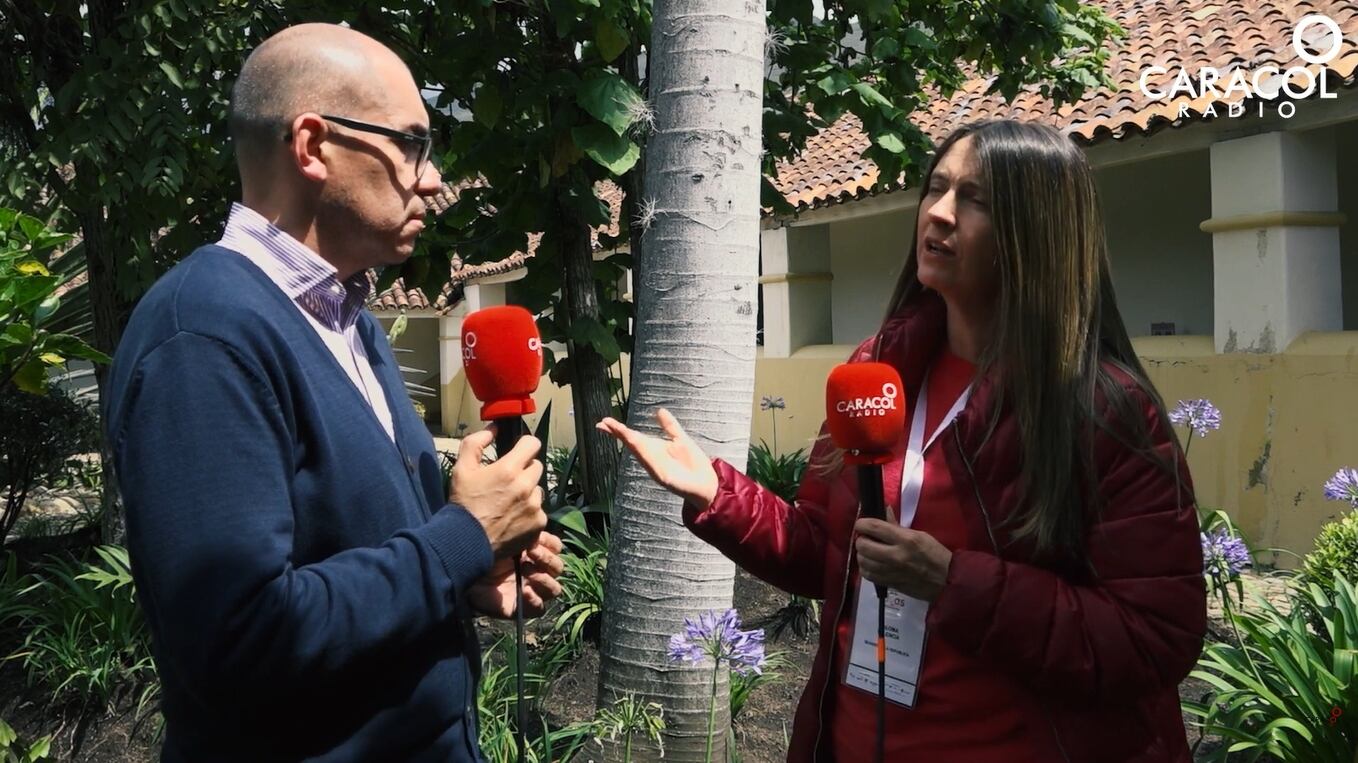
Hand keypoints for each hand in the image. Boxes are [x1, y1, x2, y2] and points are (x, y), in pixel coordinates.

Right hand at [450, 428, 545, 559]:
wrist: (466, 542)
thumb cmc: (463, 504)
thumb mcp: (461, 469)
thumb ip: (476, 443)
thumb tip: (493, 428)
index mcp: (509, 469)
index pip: (532, 444)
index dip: (525, 445)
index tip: (518, 451)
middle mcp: (526, 486)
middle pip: (537, 466)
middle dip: (524, 470)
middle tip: (508, 481)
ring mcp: (534, 506)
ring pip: (538, 490)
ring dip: (528, 492)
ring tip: (508, 503)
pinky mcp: (538, 524)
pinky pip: (539, 512)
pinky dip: (529, 513)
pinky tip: (513, 519)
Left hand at [468, 532, 565, 618]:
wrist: (459, 570)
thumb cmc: (479, 550)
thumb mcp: (502, 536)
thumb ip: (522, 531)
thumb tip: (536, 528)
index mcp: (532, 552)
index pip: (555, 548)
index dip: (551, 544)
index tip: (536, 538)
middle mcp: (533, 570)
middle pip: (557, 568)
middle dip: (547, 559)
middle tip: (529, 553)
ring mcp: (529, 589)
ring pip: (554, 589)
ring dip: (544, 579)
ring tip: (528, 572)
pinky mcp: (520, 607)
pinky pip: (539, 609)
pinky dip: (535, 600)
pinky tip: (524, 591)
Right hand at [596, 409, 717, 509]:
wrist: (707, 483)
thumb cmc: (693, 464)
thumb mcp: (681, 439)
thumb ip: (670, 426)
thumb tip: (659, 410)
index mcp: (654, 449)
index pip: (633, 437)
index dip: (619, 429)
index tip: (605, 421)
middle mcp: (651, 458)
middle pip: (632, 444)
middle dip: (618, 434)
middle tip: (603, 424)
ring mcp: (656, 468)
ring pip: (639, 453)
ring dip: (629, 441)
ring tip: (618, 430)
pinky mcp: (664, 477)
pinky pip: (652, 464)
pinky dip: (644, 455)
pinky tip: (637, 445)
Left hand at [854, 519, 952, 601]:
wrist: (946, 581)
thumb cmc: (935, 554)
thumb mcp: (919, 535)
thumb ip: (897, 525)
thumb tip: (884, 511)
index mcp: (905, 539)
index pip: (874, 527)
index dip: (861, 524)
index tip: (860, 524)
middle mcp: (896, 555)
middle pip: (864, 546)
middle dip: (860, 540)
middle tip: (865, 538)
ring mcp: (891, 571)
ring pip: (863, 562)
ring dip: (861, 555)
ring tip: (867, 552)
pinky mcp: (890, 584)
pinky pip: (868, 576)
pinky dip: (865, 568)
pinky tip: (871, 564)